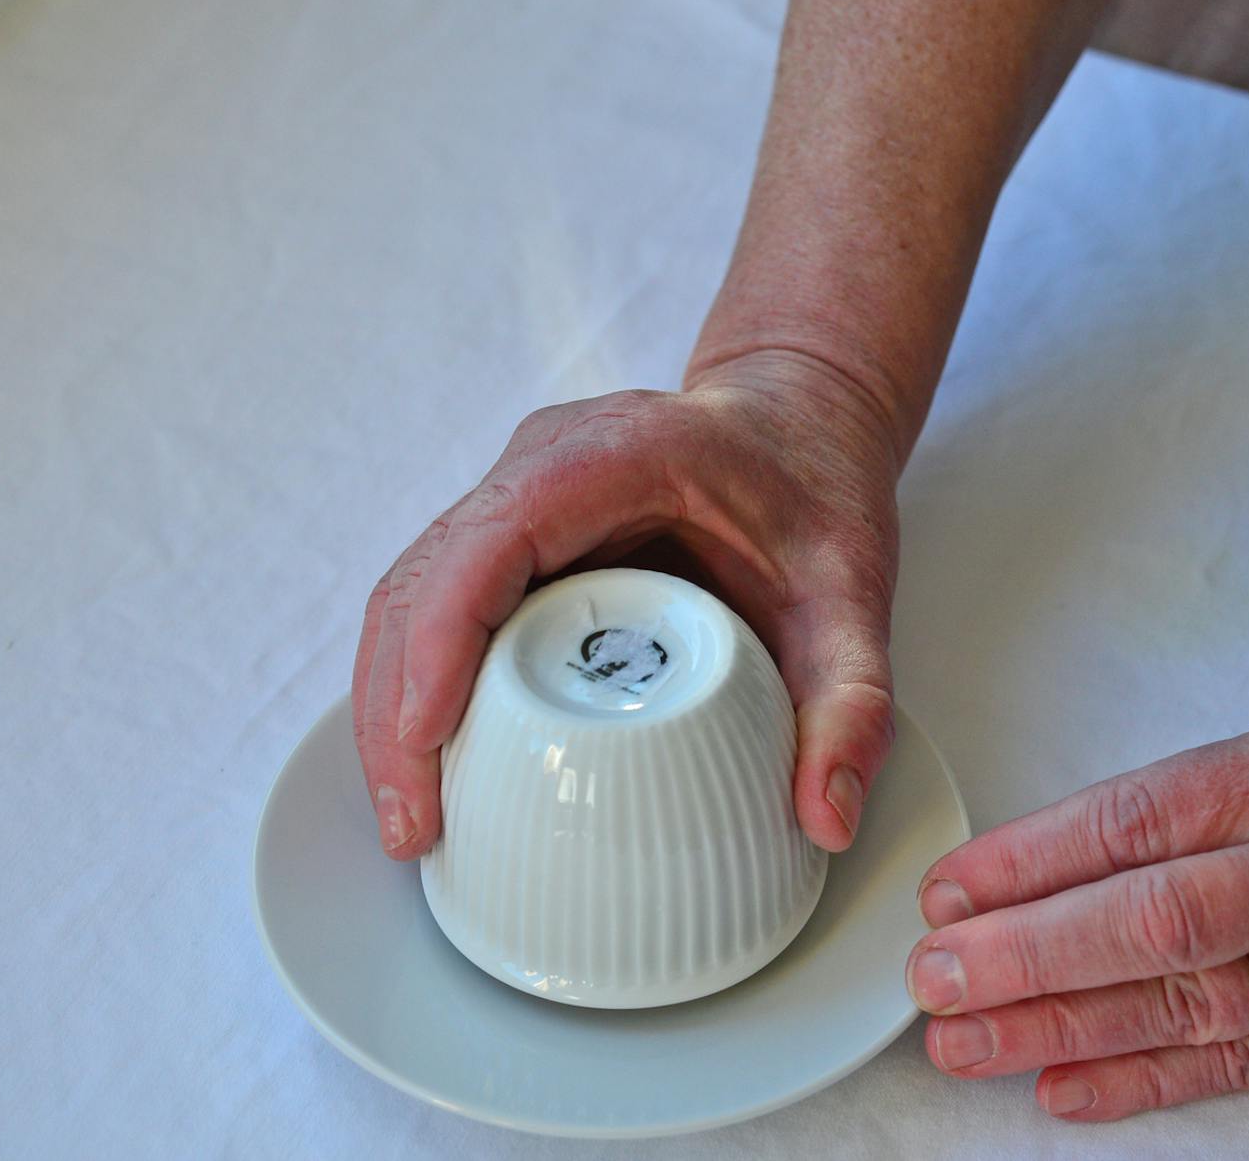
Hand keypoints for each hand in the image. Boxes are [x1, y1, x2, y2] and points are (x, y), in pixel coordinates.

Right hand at [353, 349, 903, 858]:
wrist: (798, 425)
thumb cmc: (815, 489)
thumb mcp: (856, 591)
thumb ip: (855, 700)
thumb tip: (827, 816)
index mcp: (616, 454)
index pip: (493, 540)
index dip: (441, 637)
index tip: (427, 735)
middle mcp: (542, 463)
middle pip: (423, 576)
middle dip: (396, 705)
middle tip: (412, 823)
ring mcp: (513, 495)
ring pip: (411, 593)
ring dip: (391, 705)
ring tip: (410, 819)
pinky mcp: (508, 536)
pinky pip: (437, 606)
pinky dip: (420, 688)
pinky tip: (433, 769)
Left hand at [904, 667, 1248, 1120]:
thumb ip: (1219, 796)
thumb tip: (1081, 854)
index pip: (1138, 822)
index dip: (1029, 862)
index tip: (948, 889)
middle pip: (1147, 922)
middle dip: (1022, 956)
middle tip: (929, 978)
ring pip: (1185, 1005)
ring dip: (1059, 1029)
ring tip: (963, 1044)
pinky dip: (1150, 1082)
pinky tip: (1066, 1091)